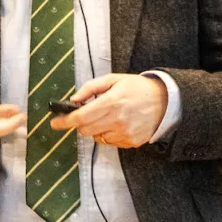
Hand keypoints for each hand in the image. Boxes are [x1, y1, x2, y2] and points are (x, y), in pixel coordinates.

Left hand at [51, 73, 166, 148]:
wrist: (166, 102)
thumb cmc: (138, 88)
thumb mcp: (114, 80)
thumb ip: (90, 88)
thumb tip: (74, 99)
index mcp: (111, 102)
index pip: (81, 117)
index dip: (65, 121)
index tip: (55, 123)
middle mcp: (117, 120)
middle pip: (85, 130)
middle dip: (80, 123)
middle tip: (84, 115)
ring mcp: (125, 133)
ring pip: (96, 137)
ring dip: (95, 128)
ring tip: (107, 116)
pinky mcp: (131, 142)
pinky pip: (110, 142)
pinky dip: (108, 134)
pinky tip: (117, 123)